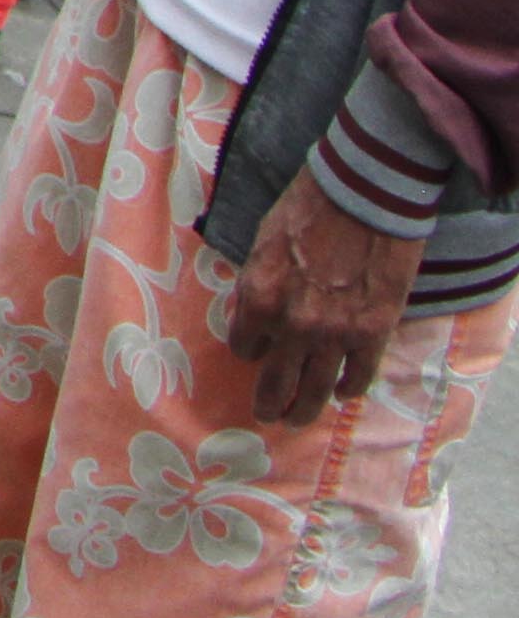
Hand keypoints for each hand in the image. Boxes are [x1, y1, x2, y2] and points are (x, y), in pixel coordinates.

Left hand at [226, 172, 426, 423]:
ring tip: (298, 420)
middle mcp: (292, 323)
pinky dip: (349, 389)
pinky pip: (359, 376)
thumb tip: (254, 313)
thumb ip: (258, 284)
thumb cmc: (308, 209)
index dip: (250, 348)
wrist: (364, 196)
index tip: (257, 350)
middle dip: (270, 403)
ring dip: (306, 409)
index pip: (244, 345)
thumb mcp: (263, 244)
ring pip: (316, 389)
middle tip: (269, 415)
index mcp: (258, 297)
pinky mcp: (373, 332)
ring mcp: (334, 333)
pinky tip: (343, 394)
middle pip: (275, 380)